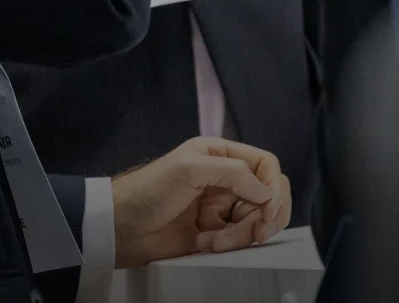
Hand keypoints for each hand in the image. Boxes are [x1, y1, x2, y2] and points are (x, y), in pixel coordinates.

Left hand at [112, 137, 291, 266]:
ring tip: (211, 240)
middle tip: (254, 235)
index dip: (275, 187)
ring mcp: (221, 206)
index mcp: (220, 153)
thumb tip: (267, 192)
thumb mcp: (189, 169)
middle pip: (267, 196)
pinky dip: (227, 245)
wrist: (123, 227)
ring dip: (239, 235)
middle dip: (263, 218)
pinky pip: (239, 240)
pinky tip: (204, 243)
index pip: (265, 164)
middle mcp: (225, 177)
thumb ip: (232, 172)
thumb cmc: (151, 189)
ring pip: (255, 222)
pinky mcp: (216, 232)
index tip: (268, 212)